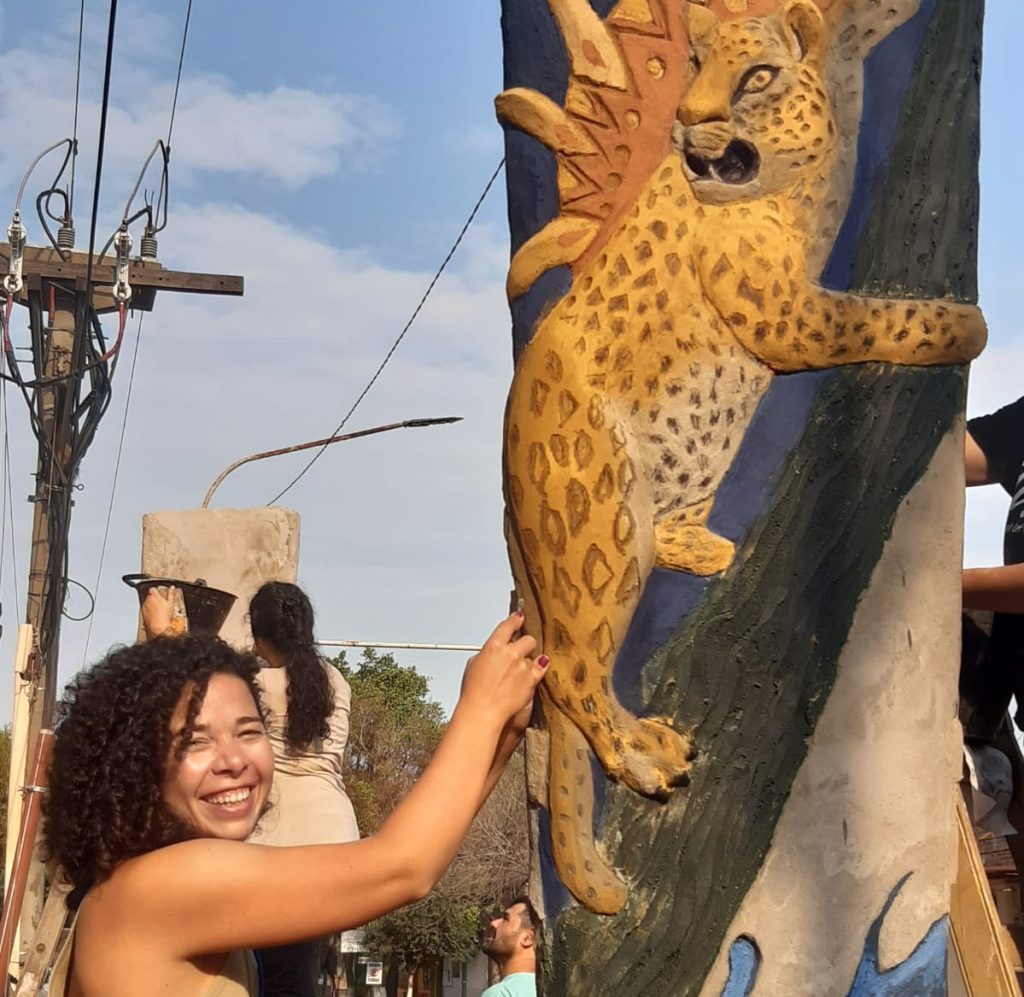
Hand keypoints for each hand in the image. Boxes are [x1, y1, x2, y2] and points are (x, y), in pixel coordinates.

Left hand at [141, 586, 180, 638]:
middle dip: (154, 598)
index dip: (156, 590)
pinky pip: (145, 609)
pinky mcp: (143, 613)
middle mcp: (148, 601)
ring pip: (147, 602)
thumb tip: (172, 588)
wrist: (159, 627)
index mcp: (154, 596)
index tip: (158, 593)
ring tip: (158, 609)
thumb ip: (171, 594)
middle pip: (149, 596)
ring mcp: (144, 607)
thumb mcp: (171, 603)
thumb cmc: (165, 616)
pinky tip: (155, 614)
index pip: (152, 589)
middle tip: (160, 602)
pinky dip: (149, 610)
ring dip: (151, 604)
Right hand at [458, 613, 544, 728]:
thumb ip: (486, 655)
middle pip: (527, 639)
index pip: (508, 626)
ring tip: (520, 672)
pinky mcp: (531, 679)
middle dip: (525, 644)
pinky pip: (541, 668)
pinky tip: (538, 668)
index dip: (515, 620)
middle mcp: (510, 653)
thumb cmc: (474, 692)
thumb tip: (492, 654)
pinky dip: (539, 668)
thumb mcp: (473, 665)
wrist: (483, 711)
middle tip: (520, 651)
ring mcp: (523, 666)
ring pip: (534, 656)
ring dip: (528, 661)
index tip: (519, 617)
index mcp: (494, 646)